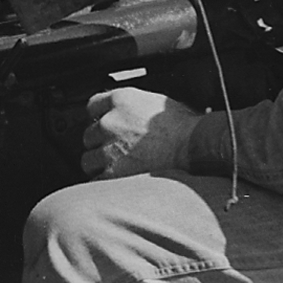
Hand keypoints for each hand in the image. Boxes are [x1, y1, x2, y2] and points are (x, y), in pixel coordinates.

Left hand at [79, 86, 199, 180]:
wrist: (194, 149)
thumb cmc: (185, 127)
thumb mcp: (157, 103)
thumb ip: (134, 106)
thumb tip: (127, 114)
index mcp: (120, 101)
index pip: (92, 106)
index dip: (100, 117)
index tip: (105, 125)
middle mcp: (109, 122)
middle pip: (89, 134)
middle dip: (101, 143)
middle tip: (117, 149)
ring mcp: (108, 148)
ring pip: (88, 159)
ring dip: (100, 164)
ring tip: (119, 167)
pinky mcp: (112, 172)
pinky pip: (97, 179)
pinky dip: (106, 181)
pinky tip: (120, 179)